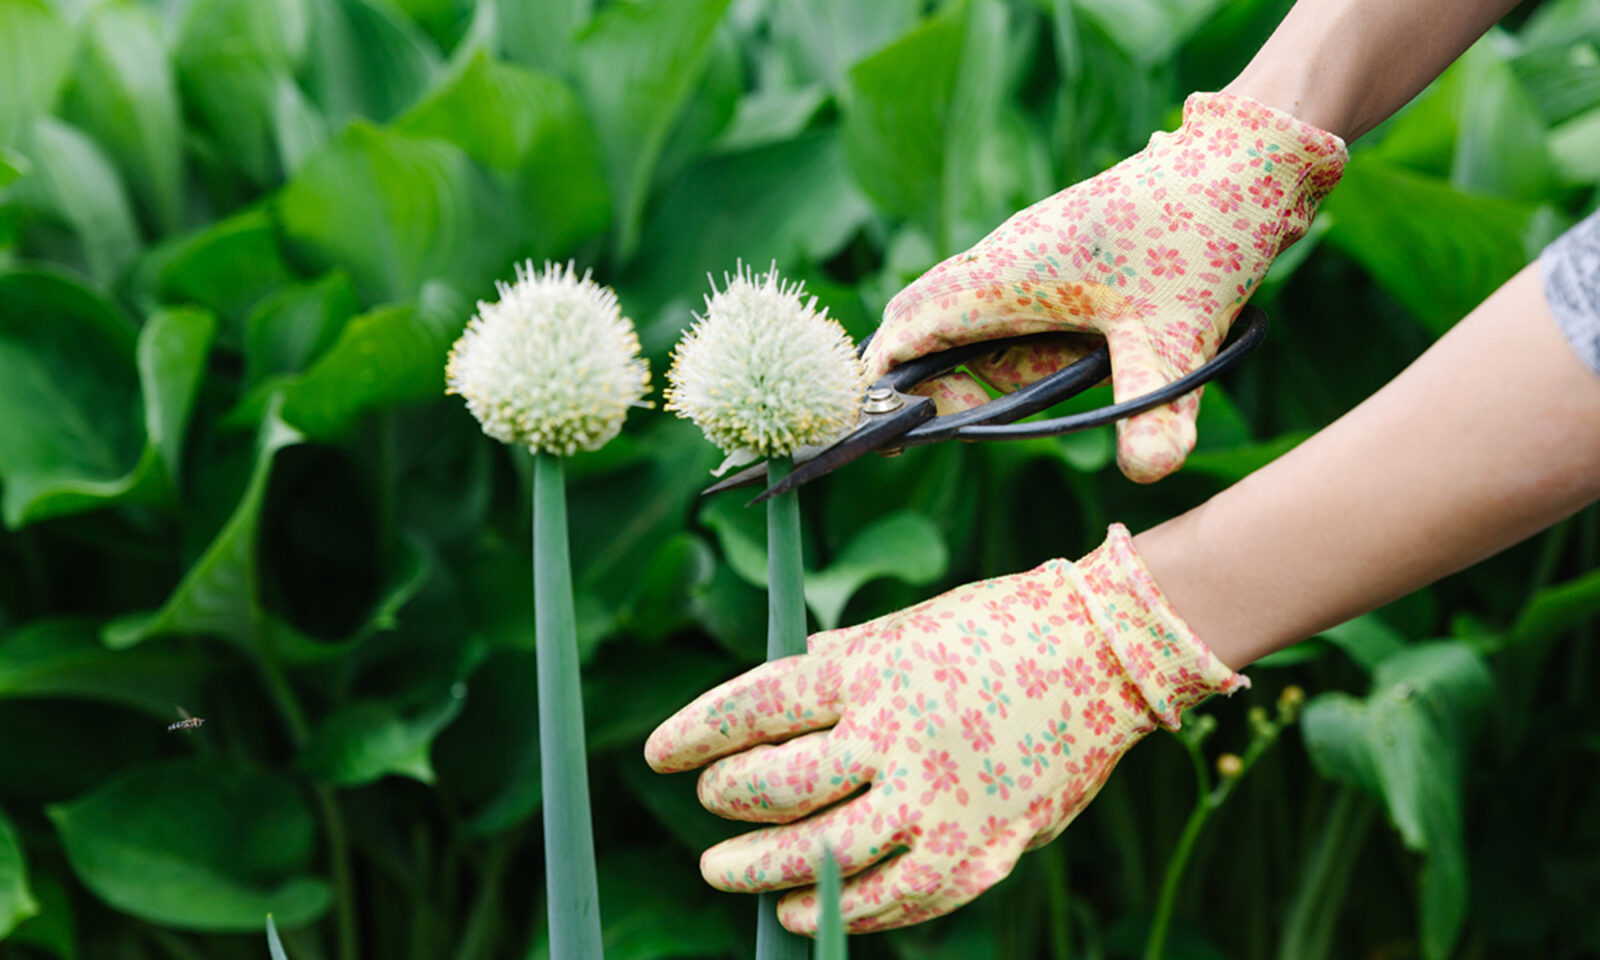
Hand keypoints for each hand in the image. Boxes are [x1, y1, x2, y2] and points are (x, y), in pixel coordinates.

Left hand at [644, 524, 1245, 933]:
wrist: (1109, 653)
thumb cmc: (1001, 627)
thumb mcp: (911, 624)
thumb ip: (845, 659)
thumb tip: (786, 676)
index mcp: (871, 668)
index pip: (755, 706)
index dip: (696, 732)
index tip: (658, 753)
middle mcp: (895, 736)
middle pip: (776, 785)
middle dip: (723, 799)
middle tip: (707, 802)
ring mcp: (937, 799)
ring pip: (820, 853)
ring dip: (757, 869)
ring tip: (724, 870)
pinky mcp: (978, 849)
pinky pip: (892, 898)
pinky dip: (838, 910)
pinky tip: (800, 911)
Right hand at [864, 92, 1345, 481]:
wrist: (1243, 160)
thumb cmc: (1202, 237)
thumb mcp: (1180, 339)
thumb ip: (1156, 412)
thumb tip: (1146, 472)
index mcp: (1004, 276)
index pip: (908, 330)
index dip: (887, 382)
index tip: (890, 432)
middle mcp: (1000, 259)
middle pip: (930, 329)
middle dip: (946, 384)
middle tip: (982, 424)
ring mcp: (1024, 251)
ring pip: (977, 322)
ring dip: (1006, 366)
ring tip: (1082, 369)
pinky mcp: (1052, 251)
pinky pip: (1014, 308)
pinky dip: (1035, 344)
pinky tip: (1095, 351)